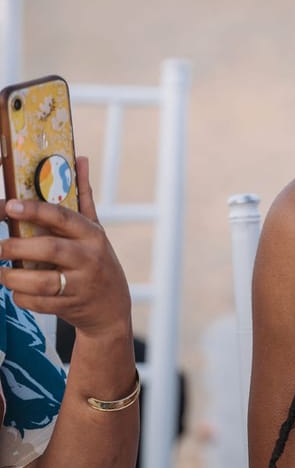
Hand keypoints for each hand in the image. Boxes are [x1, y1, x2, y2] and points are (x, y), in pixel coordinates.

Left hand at [0, 156, 131, 341]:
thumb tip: (81, 159)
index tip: (9, 206)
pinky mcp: (72, 306)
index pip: (62, 217)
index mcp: (92, 234)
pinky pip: (40, 302)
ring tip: (1, 272)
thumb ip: (83, 197)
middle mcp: (89, 258)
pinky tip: (16, 289)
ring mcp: (81, 284)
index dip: (34, 210)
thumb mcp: (95, 229)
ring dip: (14, 277)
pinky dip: (22, 297)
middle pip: (50, 249)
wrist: (112, 308)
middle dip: (17, 247)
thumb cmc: (97, 261)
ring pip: (42, 281)